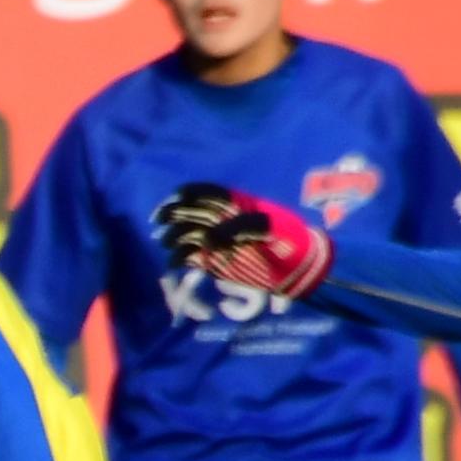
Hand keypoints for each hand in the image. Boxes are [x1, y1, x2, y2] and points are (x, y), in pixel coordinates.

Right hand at [148, 180, 328, 300]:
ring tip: (170, 245)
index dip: (190, 193)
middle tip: (160, 221)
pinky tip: (176, 262)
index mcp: (235, 205)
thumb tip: (210, 239)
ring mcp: (215, 240)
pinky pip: (188, 255)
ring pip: (185, 232)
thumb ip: (242, 228)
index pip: (207, 192)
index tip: (177, 198)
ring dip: (173, 236)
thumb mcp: (271, 228)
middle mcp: (221, 219)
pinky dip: (178, 257)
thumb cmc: (289, 240)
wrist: (299, 268)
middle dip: (172, 213)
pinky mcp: (211, 260)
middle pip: (190, 211)